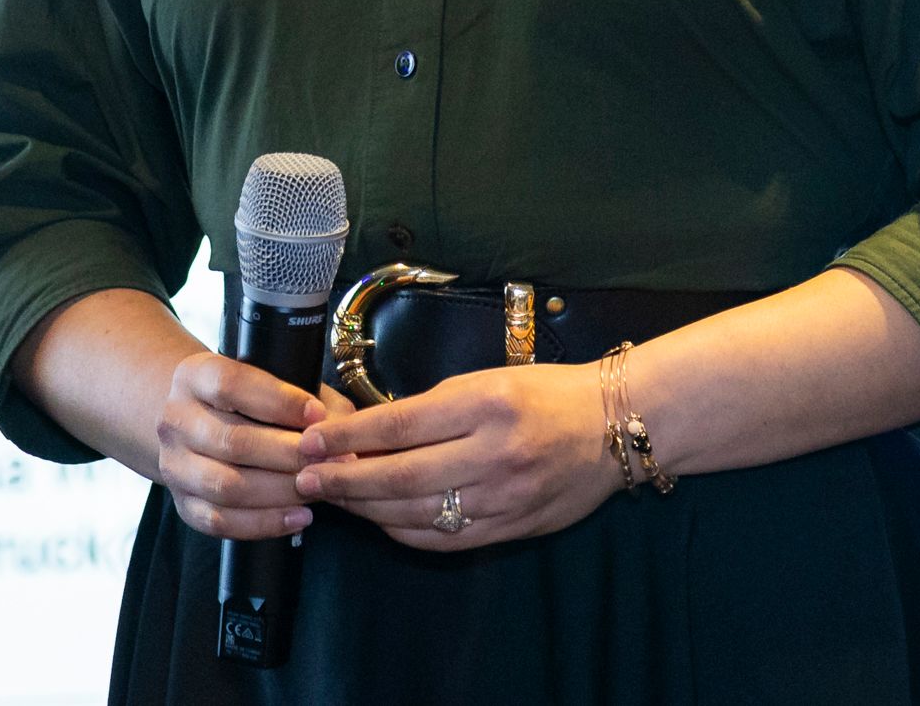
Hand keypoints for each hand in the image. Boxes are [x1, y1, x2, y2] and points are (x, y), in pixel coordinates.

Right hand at [153, 352, 358, 540]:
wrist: (198, 420)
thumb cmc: (250, 399)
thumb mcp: (275, 380)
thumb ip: (312, 398)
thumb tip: (343, 433)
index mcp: (195, 376)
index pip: (232, 385)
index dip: (278, 401)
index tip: (316, 413)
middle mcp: (176, 419)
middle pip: (232, 441)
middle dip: (289, 454)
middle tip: (330, 460)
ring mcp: (173, 465)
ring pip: (226, 486)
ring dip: (280, 491)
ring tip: (318, 488)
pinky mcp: (183, 503)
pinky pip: (220, 522)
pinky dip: (263, 523)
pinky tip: (298, 516)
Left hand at [293, 363, 621, 550]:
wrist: (613, 427)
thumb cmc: (545, 392)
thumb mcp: (486, 380)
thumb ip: (431, 408)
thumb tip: (367, 430)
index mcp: (486, 405)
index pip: (400, 425)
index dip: (349, 436)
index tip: (312, 439)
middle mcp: (495, 454)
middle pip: (401, 476)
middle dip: (345, 480)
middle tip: (305, 476)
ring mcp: (504, 497)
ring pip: (418, 514)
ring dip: (366, 509)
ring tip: (333, 497)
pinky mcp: (512, 528)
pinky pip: (444, 538)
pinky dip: (404, 530)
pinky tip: (380, 519)